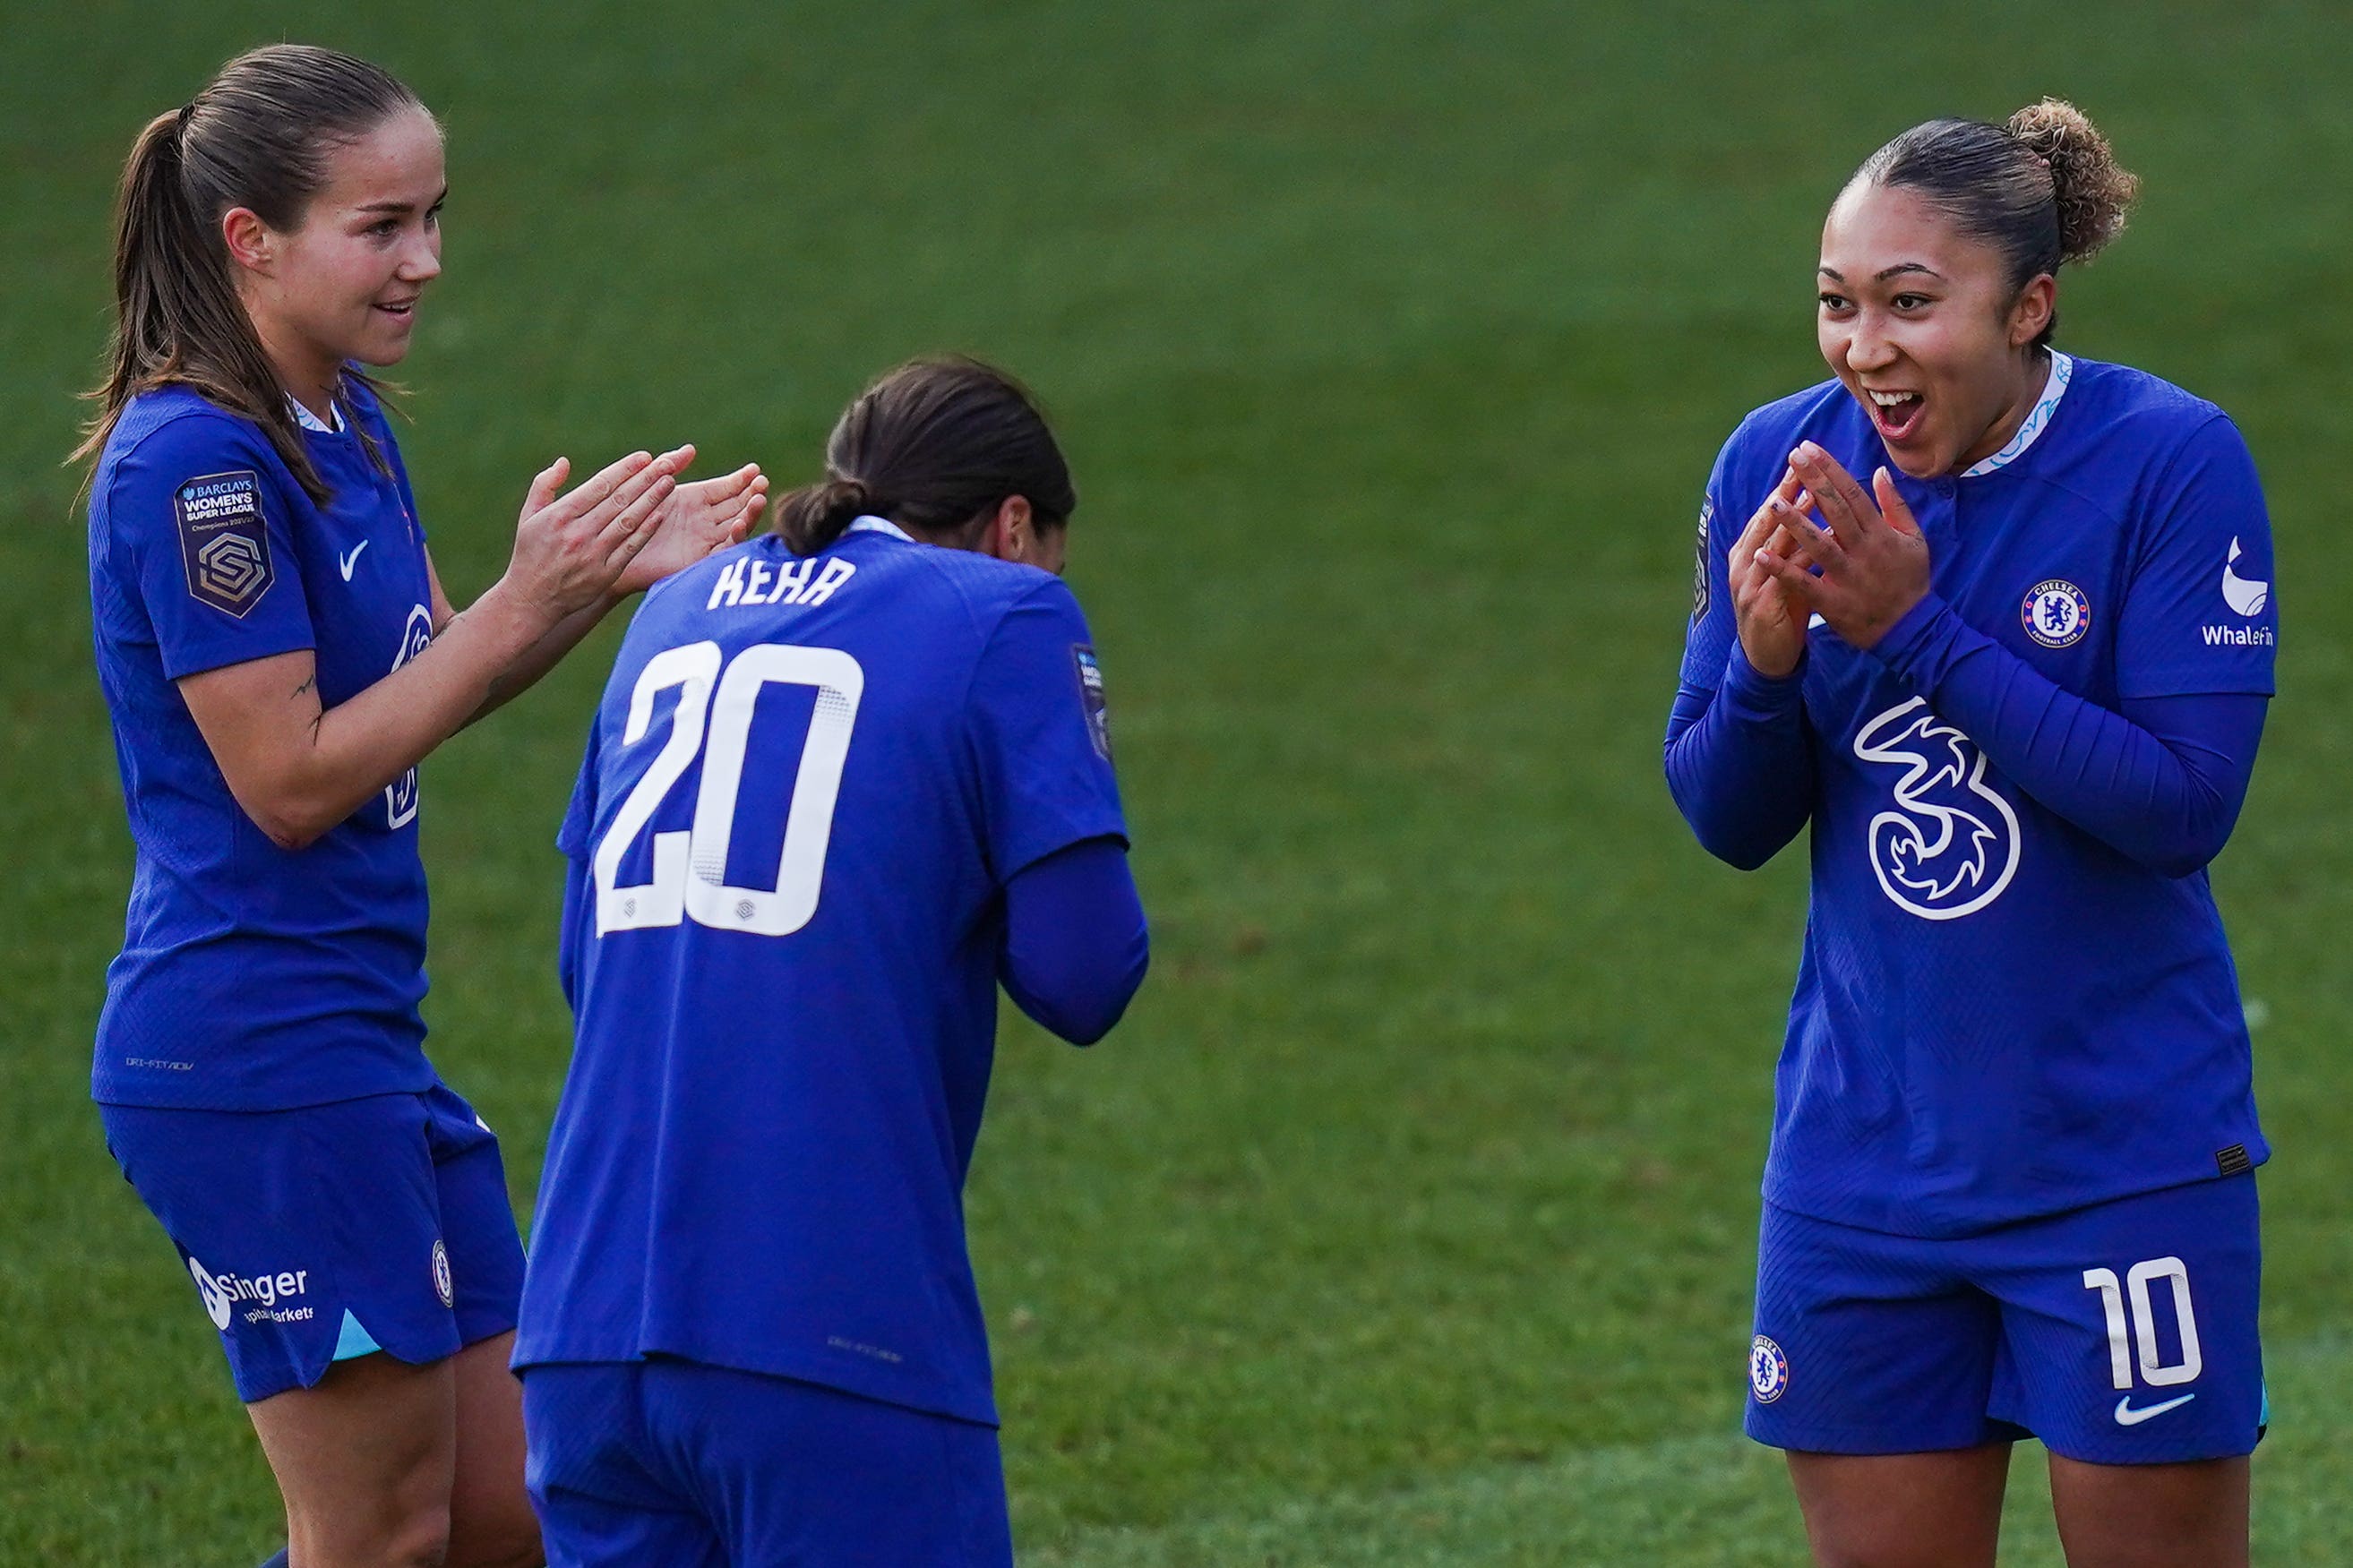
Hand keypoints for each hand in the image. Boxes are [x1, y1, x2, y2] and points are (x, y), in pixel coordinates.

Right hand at [503, 447, 686, 626]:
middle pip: (619, 500)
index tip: (644, 457)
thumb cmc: (531, 553)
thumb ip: (544, 485)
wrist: (532, 599)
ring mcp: (593, 555)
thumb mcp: (529, 516)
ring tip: (669, 483)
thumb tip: (564, 462)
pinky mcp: (605, 574)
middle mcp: (578, 533)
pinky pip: (631, 548)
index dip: (624, 469)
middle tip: (667, 464)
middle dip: (645, 479)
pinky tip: (661, 515)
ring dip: (651, 500)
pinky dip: (646, 530)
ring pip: (628, 521)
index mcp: (560, 515)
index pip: (599, 486)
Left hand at [615, 458, 768, 595]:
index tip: (755, 470)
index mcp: (696, 501)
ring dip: (750, 513)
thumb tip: (690, 449)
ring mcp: (705, 540)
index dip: (742, 479)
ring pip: (737, 526)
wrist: (614, 548)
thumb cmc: (628, 515)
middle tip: (762, 483)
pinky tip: (739, 524)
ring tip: (758, 499)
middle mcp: (705, 521)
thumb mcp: (651, 485)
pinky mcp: (700, 560)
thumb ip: (670, 466)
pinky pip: (724, 550)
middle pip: (738, 506)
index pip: (727, 488)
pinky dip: (735, 538)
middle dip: (752, 494)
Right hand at [1728, 466, 1811, 677]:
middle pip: (1766, 520)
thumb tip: (1812, 509)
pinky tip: (1821, 546)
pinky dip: (1802, 558)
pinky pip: (1785, 576)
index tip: (1806, 459)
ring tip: (1813, 496)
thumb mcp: (1782, 572)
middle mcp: (1743, 562)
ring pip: (1773, 543)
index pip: (1767, 511)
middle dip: (1787, 492)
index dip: (1785, 485)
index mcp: (1747, 551)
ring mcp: (1749, 583)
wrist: (1765, 657)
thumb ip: (1792, 543)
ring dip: (1793, 519)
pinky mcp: (1761, 604)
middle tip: (1807, 465)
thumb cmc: (1779, 610)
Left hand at [1754, 443, 1930, 650]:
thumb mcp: (1914, 539)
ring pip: (1819, 546)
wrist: (1911, 629)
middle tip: (1793, 457)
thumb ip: (1895, 505)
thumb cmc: (1910, 580)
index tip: (1810, 449)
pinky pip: (1805, 584)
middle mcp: (1864, 551)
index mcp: (1881, 533)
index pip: (1852, 494)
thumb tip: (1879, 471)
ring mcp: (1848, 577)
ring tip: (1773, 502)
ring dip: (1795, 524)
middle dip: (1814, 482)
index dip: (1830, 470)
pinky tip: (1760, 556)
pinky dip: (1782, 571)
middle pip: (1836, 511)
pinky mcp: (1834, 603)